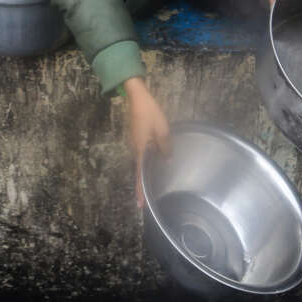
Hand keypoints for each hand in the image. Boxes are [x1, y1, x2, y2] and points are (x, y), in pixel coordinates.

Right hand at [125, 77, 170, 207]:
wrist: (137, 97)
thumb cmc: (150, 113)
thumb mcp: (163, 129)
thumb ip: (165, 146)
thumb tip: (167, 160)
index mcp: (141, 149)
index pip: (140, 174)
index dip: (140, 190)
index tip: (140, 205)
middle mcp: (135, 149)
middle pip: (139, 169)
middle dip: (143, 183)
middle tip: (148, 197)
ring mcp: (134, 143)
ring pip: (141, 161)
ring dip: (145, 171)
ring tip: (153, 181)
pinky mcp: (136, 138)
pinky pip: (142, 153)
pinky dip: (146, 160)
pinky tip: (155, 161)